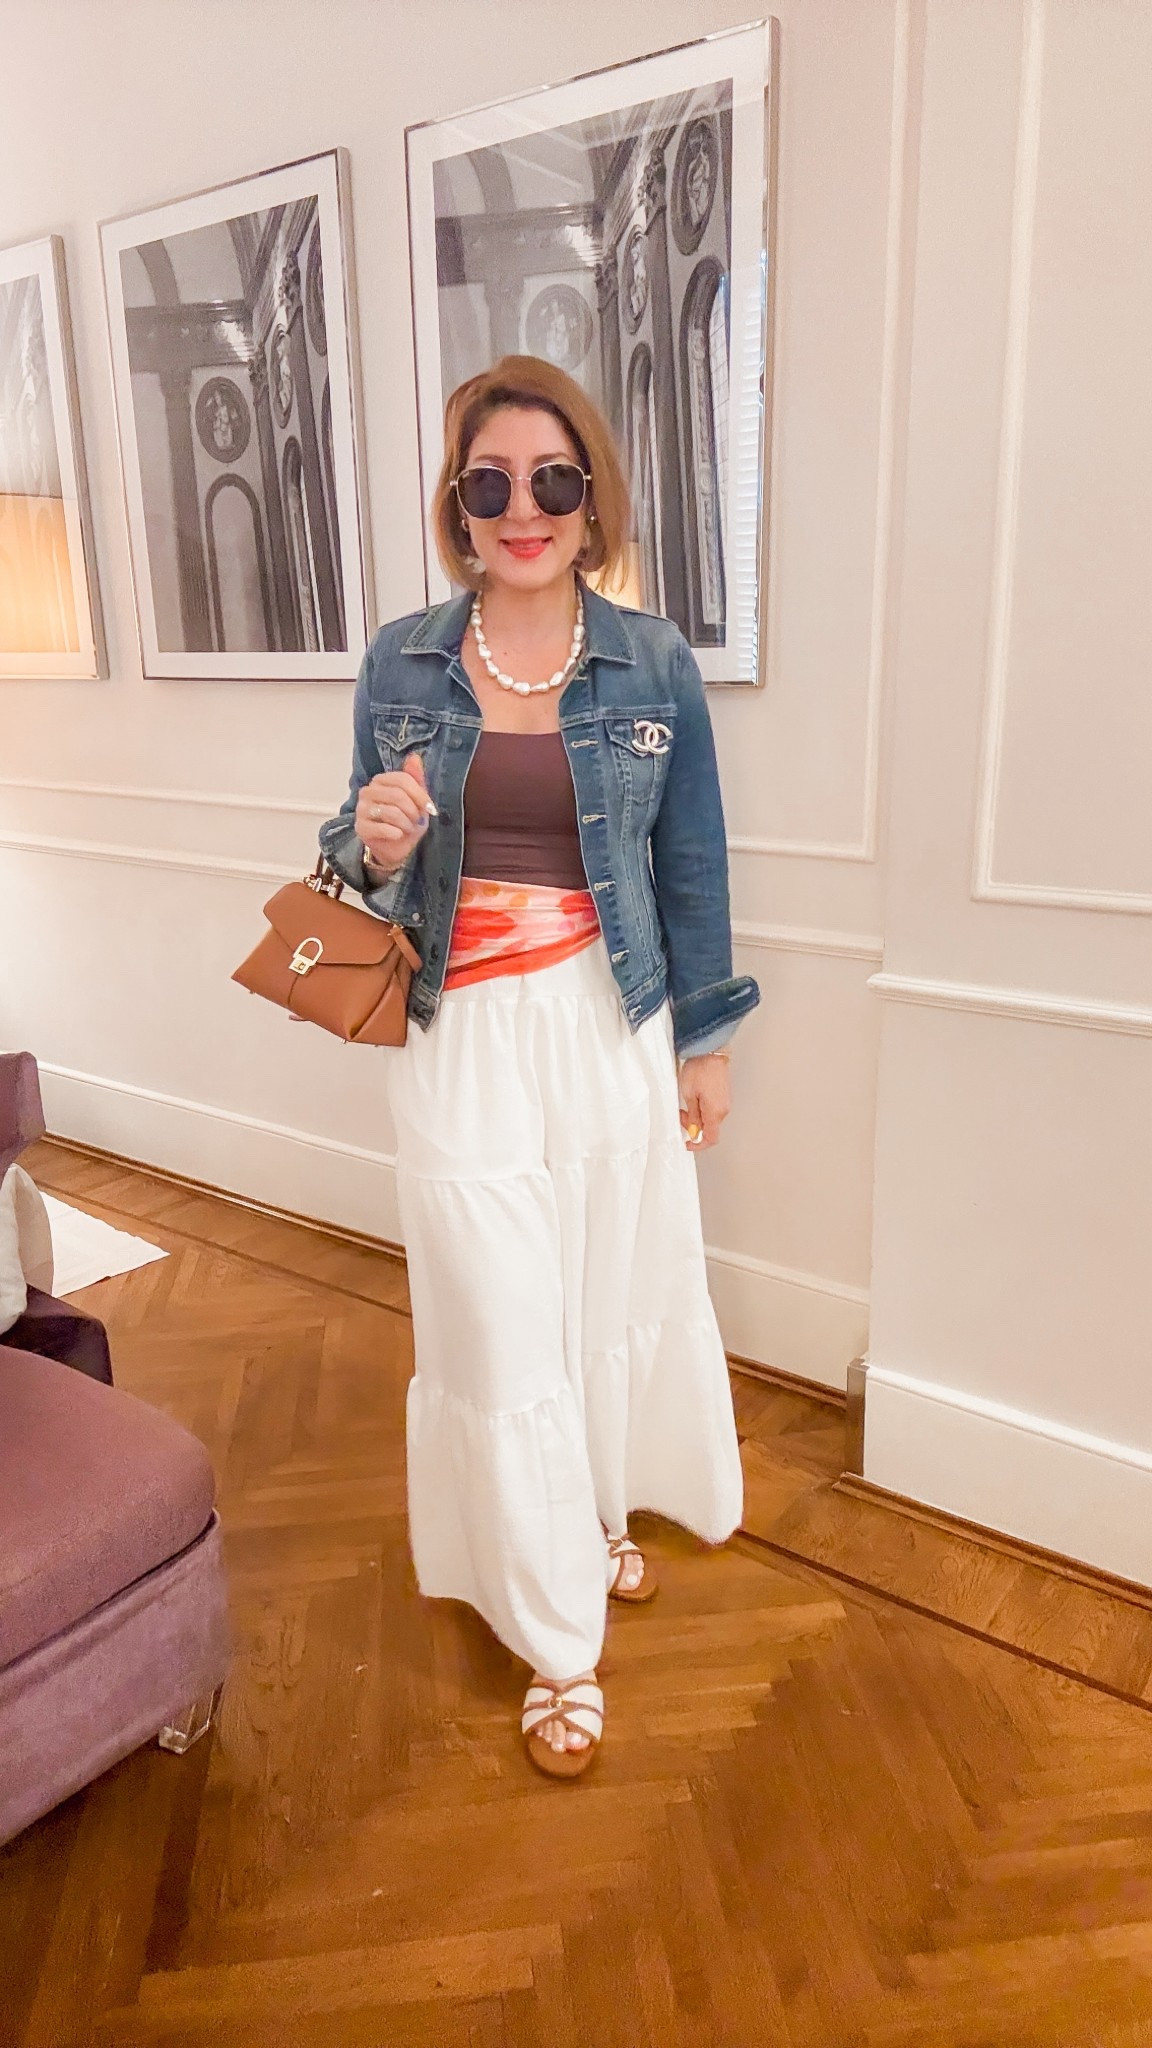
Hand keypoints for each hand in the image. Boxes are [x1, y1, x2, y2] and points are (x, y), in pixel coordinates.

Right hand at [355, 753, 433, 874]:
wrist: (396, 848)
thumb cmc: (406, 821)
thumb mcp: (416, 800)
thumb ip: (416, 779)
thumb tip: (414, 757)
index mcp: (380, 781)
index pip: (402, 779)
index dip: (419, 794)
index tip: (430, 808)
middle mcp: (367, 792)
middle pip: (397, 795)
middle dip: (413, 811)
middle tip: (417, 821)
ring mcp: (362, 809)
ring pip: (391, 812)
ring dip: (406, 824)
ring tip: (408, 828)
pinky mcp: (360, 828)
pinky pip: (383, 828)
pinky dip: (396, 833)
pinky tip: (398, 835)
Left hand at [678, 1053, 730, 1150]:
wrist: (710, 1051)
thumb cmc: (699, 1069)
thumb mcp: (689, 1095)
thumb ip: (693, 1116)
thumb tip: (694, 1131)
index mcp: (715, 1112)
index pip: (711, 1139)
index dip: (698, 1145)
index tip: (687, 1143)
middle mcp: (723, 1109)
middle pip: (710, 1128)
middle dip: (693, 1127)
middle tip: (680, 1115)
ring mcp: (725, 1101)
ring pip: (710, 1118)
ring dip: (697, 1117)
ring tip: (685, 1105)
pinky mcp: (723, 1094)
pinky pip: (713, 1109)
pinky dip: (702, 1109)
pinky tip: (694, 1099)